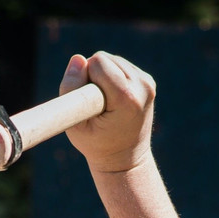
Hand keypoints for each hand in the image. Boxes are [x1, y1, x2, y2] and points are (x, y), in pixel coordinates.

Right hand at [59, 52, 155, 172]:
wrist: (126, 159)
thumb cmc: (97, 145)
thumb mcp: (75, 125)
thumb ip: (70, 89)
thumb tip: (78, 58)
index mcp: (127, 98)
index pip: (97, 62)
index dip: (85, 80)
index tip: (90, 105)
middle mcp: (143, 87)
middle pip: (104, 59)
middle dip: (93, 77)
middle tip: (96, 106)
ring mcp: (148, 83)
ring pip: (111, 60)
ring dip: (102, 77)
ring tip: (104, 104)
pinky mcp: (148, 81)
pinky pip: (119, 66)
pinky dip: (111, 78)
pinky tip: (112, 100)